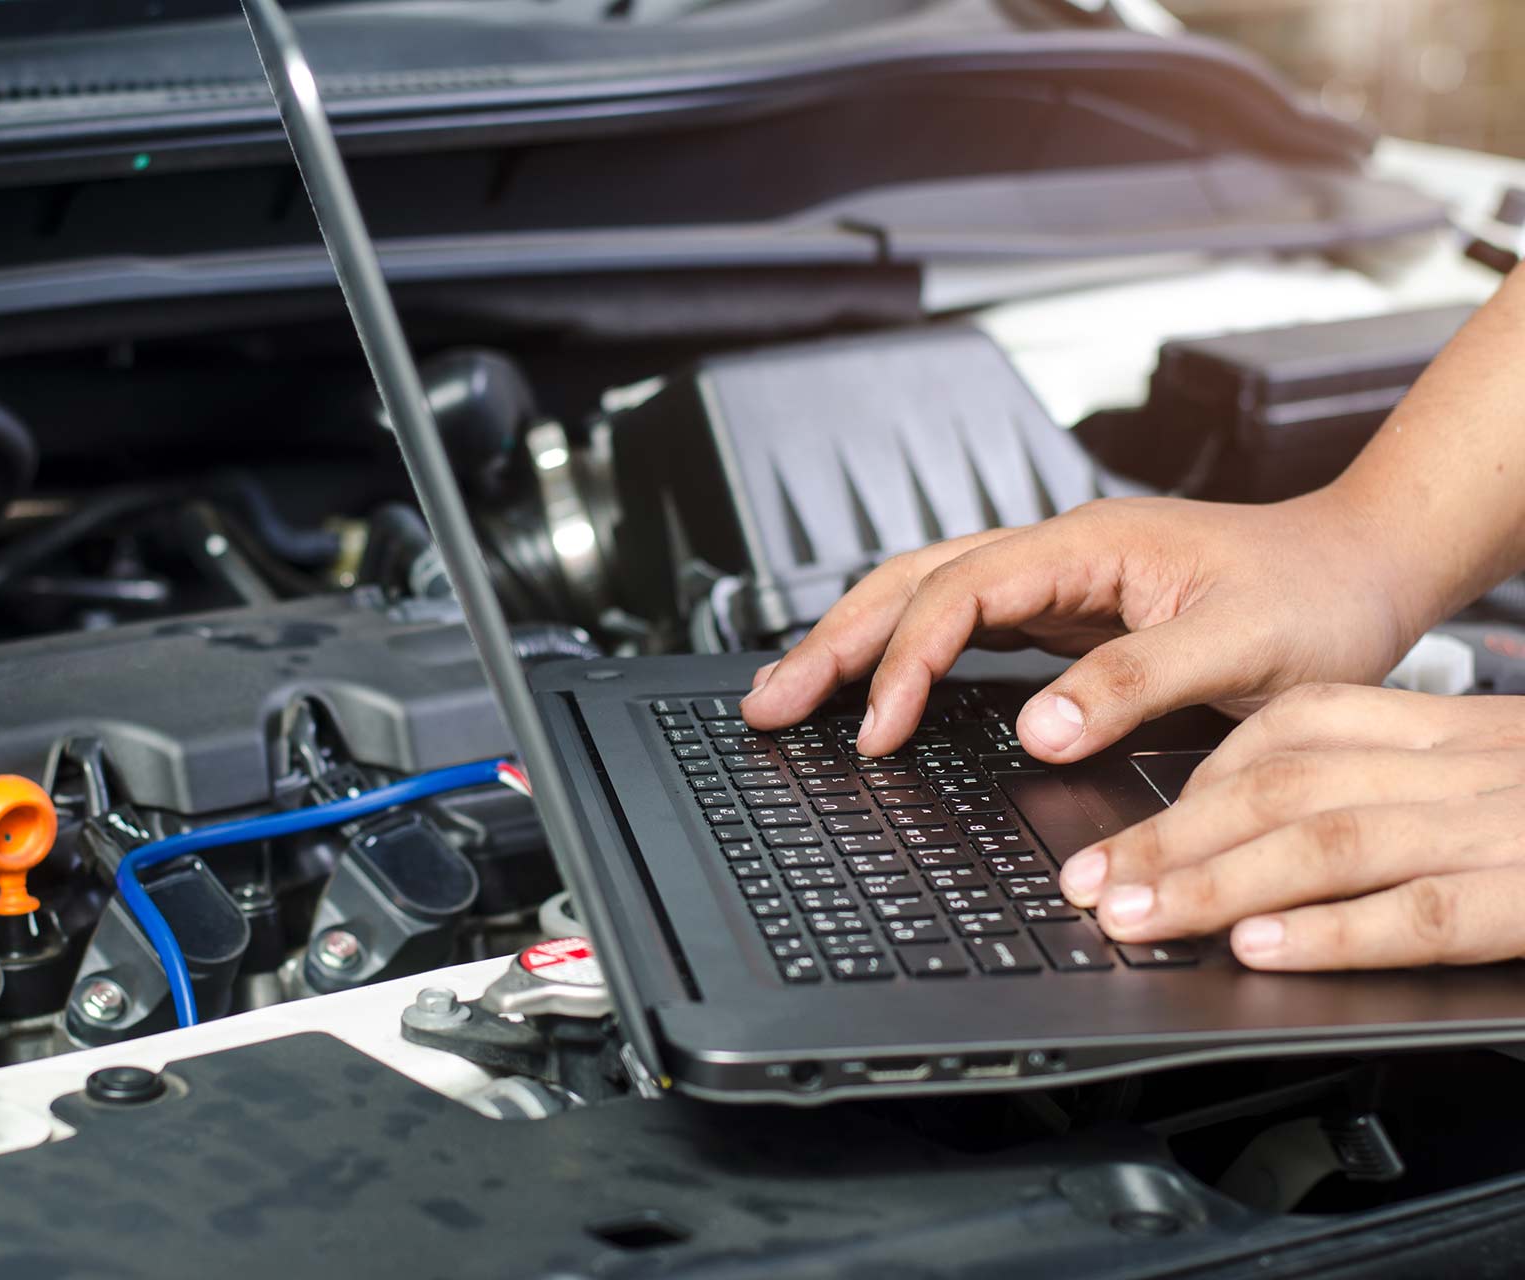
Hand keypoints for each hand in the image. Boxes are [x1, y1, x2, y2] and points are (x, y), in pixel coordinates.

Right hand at [740, 493, 1434, 760]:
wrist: (1365, 567)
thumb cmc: (1317, 596)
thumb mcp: (1242, 648)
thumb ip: (1134, 683)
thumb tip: (1035, 728)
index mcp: (1085, 546)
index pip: (957, 596)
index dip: (905, 665)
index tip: (878, 735)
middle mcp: (1057, 553)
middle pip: (910, 583)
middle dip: (831, 641)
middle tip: (767, 702)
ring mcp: (1056, 580)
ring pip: (923, 596)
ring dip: (852, 641)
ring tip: (791, 690)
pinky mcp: (1065, 611)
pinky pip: (959, 624)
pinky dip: (904, 654)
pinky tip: (879, 684)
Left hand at [1058, 684, 1524, 969]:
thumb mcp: (1499, 764)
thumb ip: (1397, 780)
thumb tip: (1265, 825)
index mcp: (1445, 728)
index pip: (1297, 729)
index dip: (1199, 779)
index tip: (1125, 823)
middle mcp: (1460, 766)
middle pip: (1284, 786)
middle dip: (1169, 835)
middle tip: (1087, 880)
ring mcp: (1497, 829)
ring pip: (1327, 844)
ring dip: (1216, 883)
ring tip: (1136, 915)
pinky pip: (1421, 914)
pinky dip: (1329, 932)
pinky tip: (1258, 949)